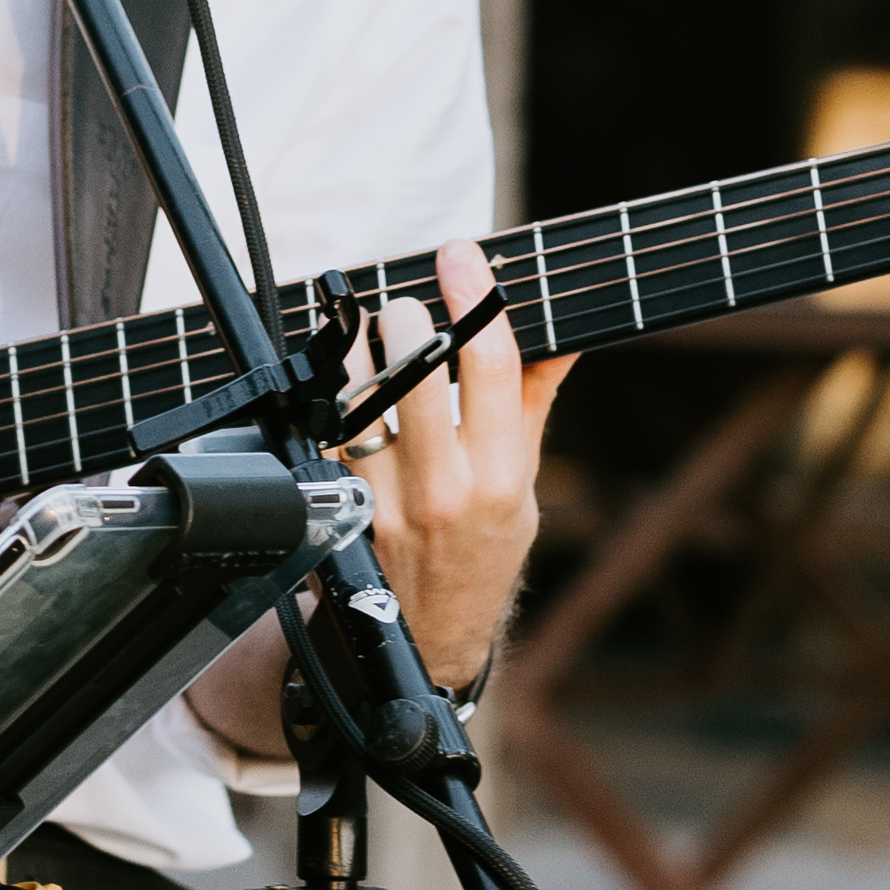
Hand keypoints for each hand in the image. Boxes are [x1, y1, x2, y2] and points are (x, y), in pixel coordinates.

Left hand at [344, 241, 564, 688]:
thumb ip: (533, 404)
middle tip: (409, 304)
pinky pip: (327, 428)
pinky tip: (343, 379)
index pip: (494, 365)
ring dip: (361, 348)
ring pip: (358, 392)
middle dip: (408, 317)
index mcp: (500, 474)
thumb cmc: (483, 550)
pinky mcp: (339, 502)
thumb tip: (562, 333)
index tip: (463, 255)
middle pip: (416, 366)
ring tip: (370, 334)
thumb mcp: (523, 484)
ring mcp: (384, 497)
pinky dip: (333, 393)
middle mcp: (442, 486)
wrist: (431, 633)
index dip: (478, 297)